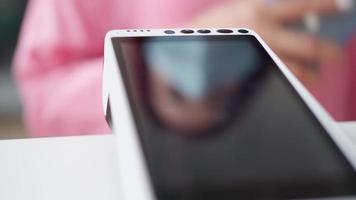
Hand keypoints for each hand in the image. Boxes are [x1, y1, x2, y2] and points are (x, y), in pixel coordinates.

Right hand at [188, 0, 344, 81]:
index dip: (327, 6)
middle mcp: (262, 36)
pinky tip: (296, 80)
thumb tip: (294, 12)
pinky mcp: (251, 75)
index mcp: (259, 13)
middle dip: (328, 52)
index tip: (344, 6)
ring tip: (317, 73)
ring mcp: (258, 58)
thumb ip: (265, 8)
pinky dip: (292, 81)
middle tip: (336, 56)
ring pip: (296, 69)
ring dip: (312, 73)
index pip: (302, 6)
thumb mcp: (238, 7)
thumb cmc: (211, 28)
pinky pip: (279, 81)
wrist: (187, 50)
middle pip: (308, 46)